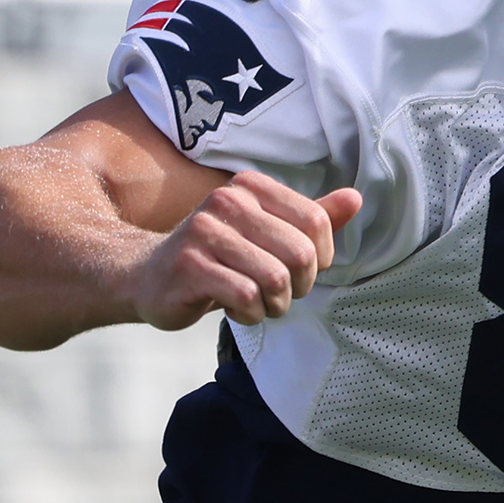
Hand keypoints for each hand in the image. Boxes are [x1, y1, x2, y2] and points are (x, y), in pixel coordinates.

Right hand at [129, 177, 363, 330]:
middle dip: (298, 287)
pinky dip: (250, 314)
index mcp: (251, 187)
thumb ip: (310, 218)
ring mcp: (204, 232)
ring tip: (256, 303)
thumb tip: (356, 199)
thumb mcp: (265, 234)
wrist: (148, 277)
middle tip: (277, 294)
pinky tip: (235, 310)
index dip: (319, 259)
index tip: (298, 272)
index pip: (316, 222)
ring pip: (274, 279)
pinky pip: (245, 297)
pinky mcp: (189, 266)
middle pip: (299, 254)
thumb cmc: (217, 258)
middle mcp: (227, 201)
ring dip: (274, 305)